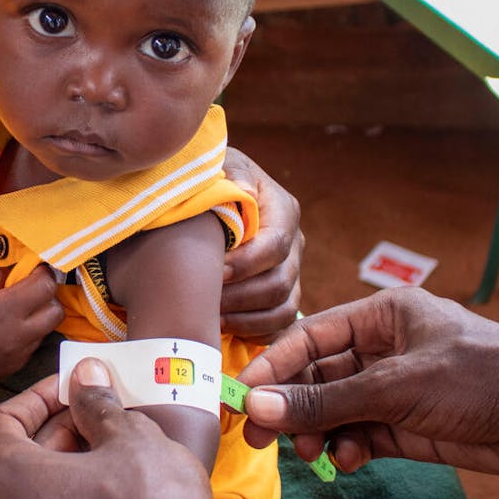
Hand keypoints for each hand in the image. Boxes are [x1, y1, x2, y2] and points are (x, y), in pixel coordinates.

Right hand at [0, 266, 63, 387]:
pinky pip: (29, 349)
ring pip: (44, 332)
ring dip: (36, 318)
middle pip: (55, 312)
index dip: (44, 273)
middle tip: (27, 289)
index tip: (36, 267)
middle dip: (47, 297)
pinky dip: (25, 336)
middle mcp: (17, 338)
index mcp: (6, 312)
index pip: (46, 287)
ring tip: (12, 310)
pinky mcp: (8, 371)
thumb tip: (17, 272)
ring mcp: (14, 358)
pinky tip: (1, 330)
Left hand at [0, 360, 310, 498]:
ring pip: (38, 488)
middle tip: (104, 408)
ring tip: (120, 442)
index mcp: (10, 481)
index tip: (74, 385)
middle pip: (19, 454)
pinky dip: (77, 492)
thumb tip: (86, 376)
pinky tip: (122, 482)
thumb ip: (98, 403)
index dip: (38, 395)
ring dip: (72, 458)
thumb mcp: (130, 437)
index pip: (1, 421)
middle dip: (61, 424)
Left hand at [220, 147, 303, 340]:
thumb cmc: (211, 180)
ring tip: (212, 319)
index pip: (276, 245)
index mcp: (283, 210)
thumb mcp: (221, 166)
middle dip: (241, 298)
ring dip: (246, 319)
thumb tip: (241, 189)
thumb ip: (230, 174)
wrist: (207, 198)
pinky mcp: (280, 296)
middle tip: (205, 303)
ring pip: (282, 310)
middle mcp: (293, 244)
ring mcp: (290, 272)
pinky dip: (253, 332)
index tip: (214, 273)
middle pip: (280, 283)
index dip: (247, 264)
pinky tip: (224, 329)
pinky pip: (277, 325)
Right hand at [235, 288, 498, 476]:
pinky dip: (348, 448)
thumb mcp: (397, 386)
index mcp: (381, 316)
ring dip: (318, 431)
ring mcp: (397, 389)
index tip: (243, 394)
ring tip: (310, 453)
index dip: (274, 365)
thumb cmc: (484, 376)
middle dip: (290, 404)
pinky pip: (361, 435)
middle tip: (261, 438)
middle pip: (317, 375)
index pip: (310, 337)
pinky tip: (349, 461)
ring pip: (336, 409)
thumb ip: (326, 400)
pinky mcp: (411, 427)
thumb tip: (261, 405)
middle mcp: (384, 349)